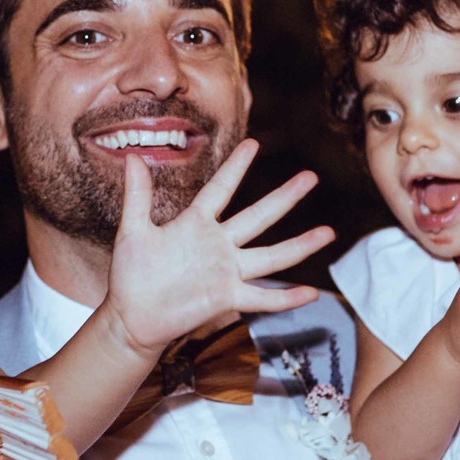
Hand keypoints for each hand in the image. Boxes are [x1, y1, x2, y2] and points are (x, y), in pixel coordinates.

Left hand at [101, 140, 332, 354]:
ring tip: (328, 233)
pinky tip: (311, 293)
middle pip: (259, 217)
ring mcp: (227, 272)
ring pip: (271, 256)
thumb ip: (138, 196)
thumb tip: (131, 156)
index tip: (254, 143)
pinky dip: (286, 298)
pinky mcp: (227, 298)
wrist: (132, 316)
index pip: (221, 189)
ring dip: (300, 245)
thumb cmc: (131, 274)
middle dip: (285, 197)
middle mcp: (218, 245)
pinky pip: (262, 298)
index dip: (236, 167)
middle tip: (310, 177)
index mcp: (196, 224)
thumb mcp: (133, 230)